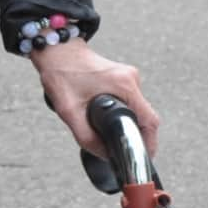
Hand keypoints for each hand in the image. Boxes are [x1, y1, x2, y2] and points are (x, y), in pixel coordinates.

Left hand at [32, 39, 158, 160]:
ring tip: (108, 129)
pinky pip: (130, 101)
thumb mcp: (69, 112)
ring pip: (137, 109)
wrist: (57, 50)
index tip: (143, 156)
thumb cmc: (61, 75)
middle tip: (121, 148)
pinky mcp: (123, 76)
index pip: (150, 120)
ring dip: (127, 122)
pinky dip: (122, 112)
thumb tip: (105, 154)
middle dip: (136, 135)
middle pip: (145, 116)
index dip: (149, 142)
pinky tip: (106, 116)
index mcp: (123, 85)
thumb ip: (87, 137)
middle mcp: (131, 78)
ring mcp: (128, 76)